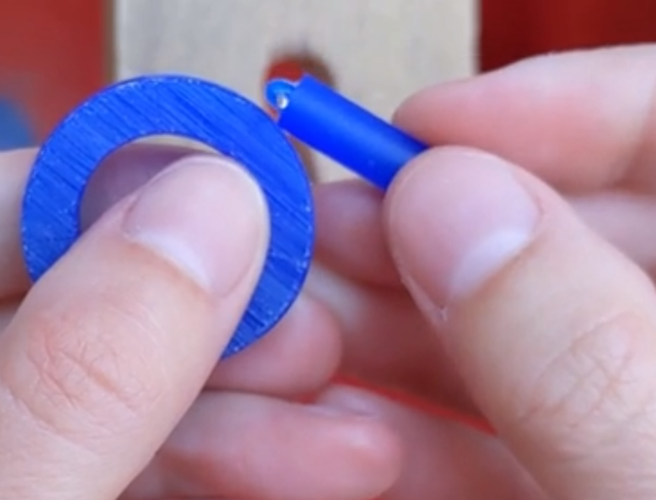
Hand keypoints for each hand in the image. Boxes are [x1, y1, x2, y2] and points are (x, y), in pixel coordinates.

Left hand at [0, 147, 396, 498]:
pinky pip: (105, 456)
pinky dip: (204, 461)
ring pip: (94, 386)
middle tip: (307, 319)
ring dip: (230, 401)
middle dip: (197, 319)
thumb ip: (70, 381)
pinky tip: (298, 458)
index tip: (231, 191)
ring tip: (335, 410)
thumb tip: (200, 216)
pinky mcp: (2, 495)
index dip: (97, 189)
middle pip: (42, 302)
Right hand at [308, 44, 655, 498]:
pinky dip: (390, 427)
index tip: (432, 124)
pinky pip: (470, 445)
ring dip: (382, 328)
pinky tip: (338, 419)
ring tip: (302, 323)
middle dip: (426, 230)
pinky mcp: (549, 499)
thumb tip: (450, 204)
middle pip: (552, 241)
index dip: (556, 107)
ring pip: (494, 344)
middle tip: (337, 230)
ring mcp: (609, 434)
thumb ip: (585, 356)